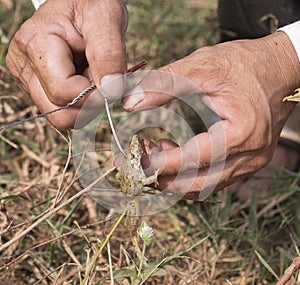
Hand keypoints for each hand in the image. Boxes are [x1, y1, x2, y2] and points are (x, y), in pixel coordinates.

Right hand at [6, 0, 127, 128]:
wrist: (82, 4)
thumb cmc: (91, 5)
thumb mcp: (105, 18)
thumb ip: (109, 54)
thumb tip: (111, 91)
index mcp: (34, 43)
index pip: (64, 92)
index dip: (95, 94)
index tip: (113, 80)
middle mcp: (24, 65)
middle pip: (60, 113)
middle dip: (91, 103)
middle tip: (102, 77)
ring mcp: (29, 80)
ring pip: (62, 117)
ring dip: (87, 105)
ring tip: (93, 76)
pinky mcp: (38, 89)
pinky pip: (64, 112)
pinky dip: (82, 104)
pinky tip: (86, 81)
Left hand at [123, 32, 299, 199]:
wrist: (280, 69)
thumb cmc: (244, 65)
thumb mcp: (202, 66)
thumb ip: (164, 84)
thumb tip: (130, 103)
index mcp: (242, 132)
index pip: (194, 159)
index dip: (161, 163)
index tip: (134, 159)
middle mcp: (250, 155)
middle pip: (198, 184)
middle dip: (162, 178)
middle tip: (137, 161)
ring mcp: (251, 163)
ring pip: (204, 186)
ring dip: (174, 177)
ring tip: (152, 153)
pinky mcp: (247, 162)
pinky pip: (213, 178)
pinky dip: (188, 173)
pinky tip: (172, 152)